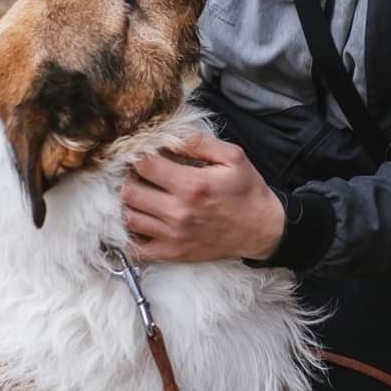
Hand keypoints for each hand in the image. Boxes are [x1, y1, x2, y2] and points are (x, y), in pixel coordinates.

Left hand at [121, 132, 285, 262]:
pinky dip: (131, 236)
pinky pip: (137, 249)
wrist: (262, 230)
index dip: (139, 157)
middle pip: (129, 192)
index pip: (144, 166)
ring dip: (129, 204)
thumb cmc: (247, 191)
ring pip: (129, 218)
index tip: (144, 155)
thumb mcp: (233, 157)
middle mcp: (178, 212)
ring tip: (140, 196)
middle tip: (138, 176)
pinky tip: (140, 223)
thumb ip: (201, 142)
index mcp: (192, 185)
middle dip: (129, 180)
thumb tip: (172, 138)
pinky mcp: (173, 253)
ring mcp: (173, 235)